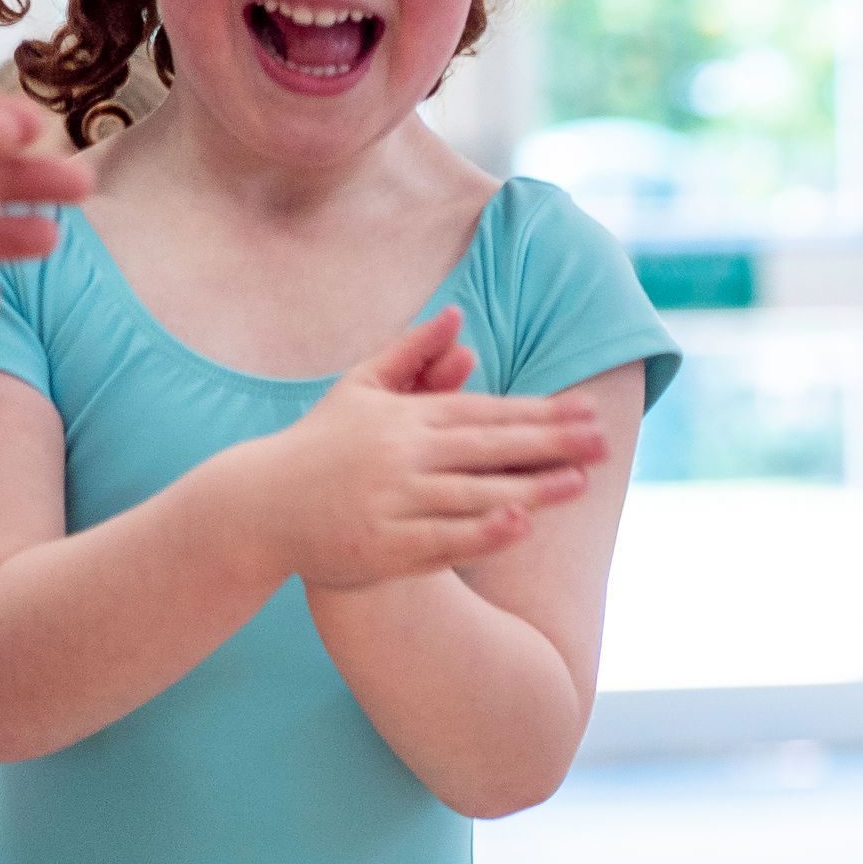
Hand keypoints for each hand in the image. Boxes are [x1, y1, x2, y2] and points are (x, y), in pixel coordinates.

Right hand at [231, 308, 606, 589]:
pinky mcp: (380, 546)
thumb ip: (412, 353)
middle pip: (489, 448)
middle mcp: (402, 456)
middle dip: (550, 445)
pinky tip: (520, 525)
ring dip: (530, 488)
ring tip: (580, 484)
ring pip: (473, 493)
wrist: (258, 504)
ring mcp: (391, 501)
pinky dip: (481, 531)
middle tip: (604, 442)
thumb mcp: (361, 387)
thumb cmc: (318, 445)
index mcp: (404, 418)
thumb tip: (458, 317)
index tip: (585, 412)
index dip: (538, 413)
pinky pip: (441, 539)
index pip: (484, 412)